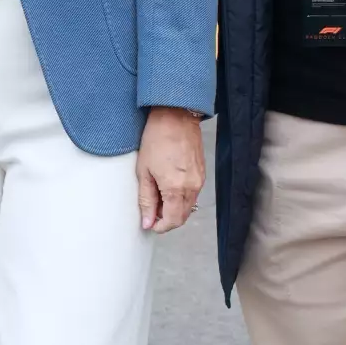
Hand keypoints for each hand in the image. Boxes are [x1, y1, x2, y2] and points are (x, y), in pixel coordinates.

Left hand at [136, 107, 204, 233]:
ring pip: (188, 206)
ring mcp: (199, 180)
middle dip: (167, 219)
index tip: (150, 224)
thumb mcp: (144, 172)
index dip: (160, 227)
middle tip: (152, 212)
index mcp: (176, 188)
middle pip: (182, 217)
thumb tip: (147, 221)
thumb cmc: (157, 139)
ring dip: (174, 208)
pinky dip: (181, 197)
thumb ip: (146, 200)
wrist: (175, 117)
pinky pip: (192, 194)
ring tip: (158, 196)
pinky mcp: (202, 174)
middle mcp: (192, 187)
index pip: (173, 221)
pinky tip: (168, 187)